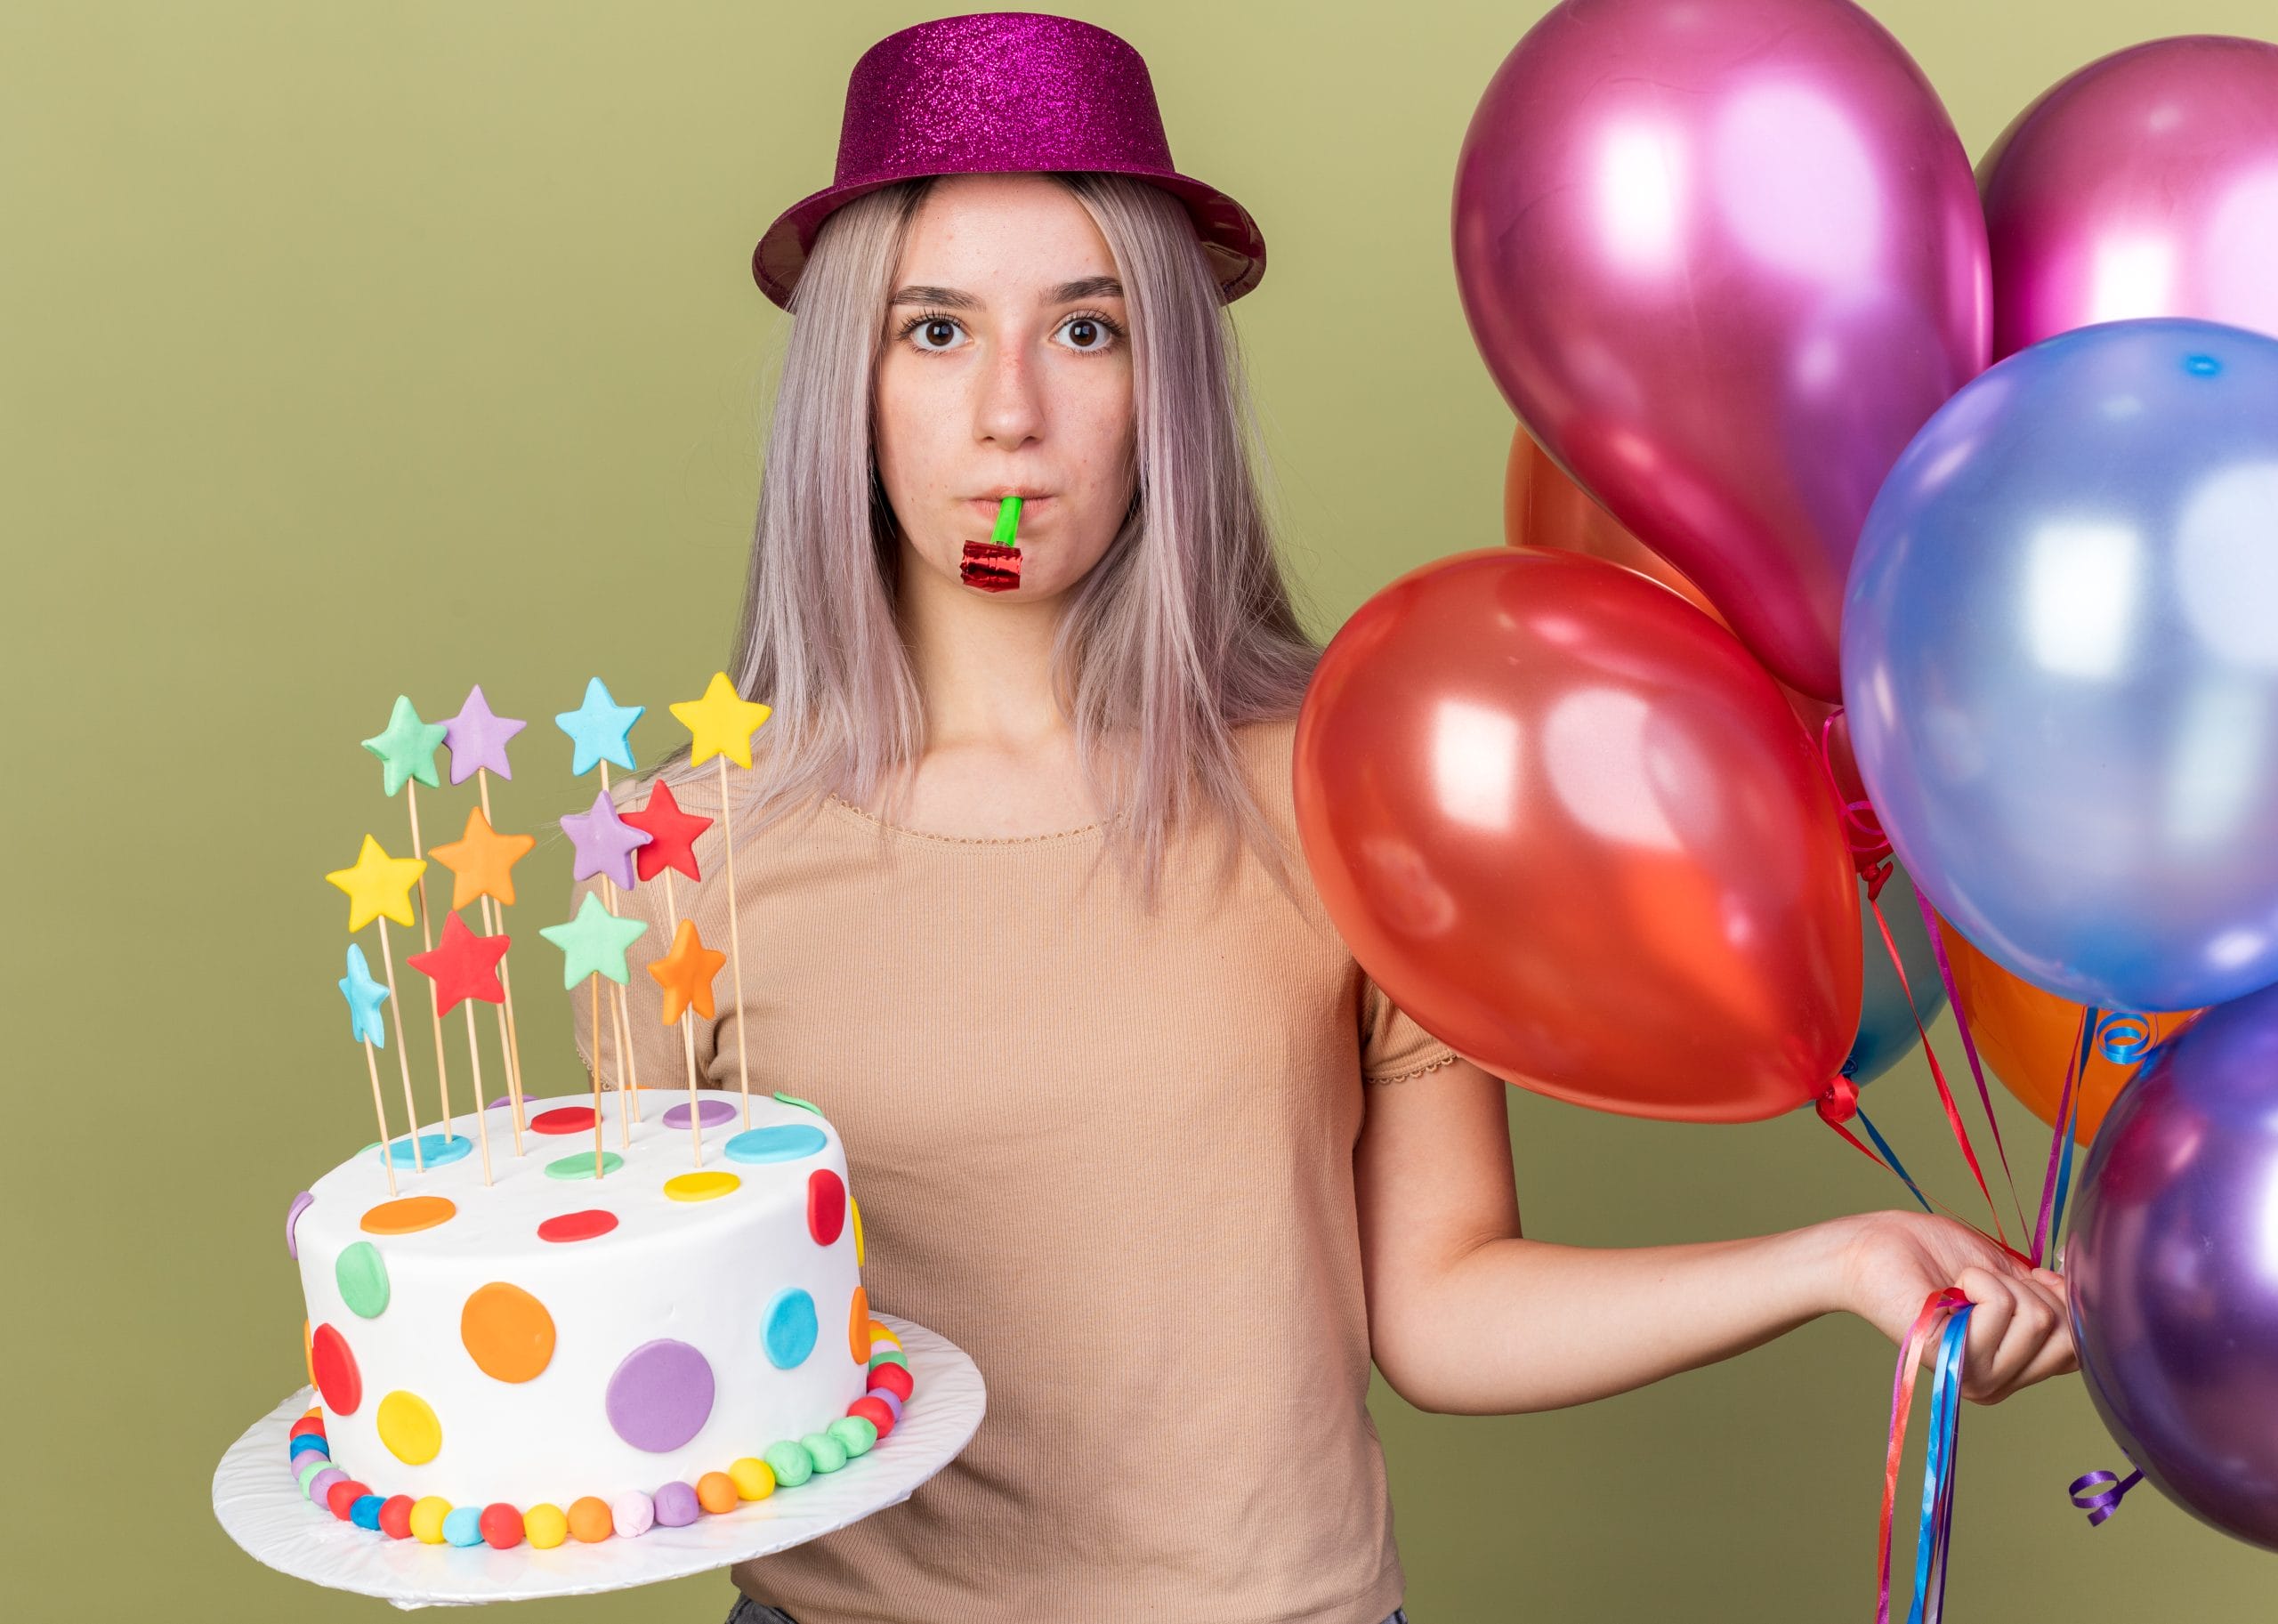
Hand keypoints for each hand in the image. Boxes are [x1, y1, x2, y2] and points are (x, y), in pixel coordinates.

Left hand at [1831, 1210, 2077, 1402]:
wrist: (1876, 1246)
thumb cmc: (1935, 1254)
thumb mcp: (2010, 1277)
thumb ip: (2049, 1300)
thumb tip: (2083, 1300)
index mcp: (2015, 1368)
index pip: (2081, 1348)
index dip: (2063, 1302)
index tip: (2026, 1280)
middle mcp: (2000, 1382)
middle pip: (2066, 1332)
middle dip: (2031, 1290)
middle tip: (1983, 1283)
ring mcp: (1977, 1377)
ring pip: (2038, 1317)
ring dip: (1999, 1282)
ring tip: (1962, 1285)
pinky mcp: (1952, 1359)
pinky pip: (2002, 1307)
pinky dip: (1980, 1279)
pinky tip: (1951, 1289)